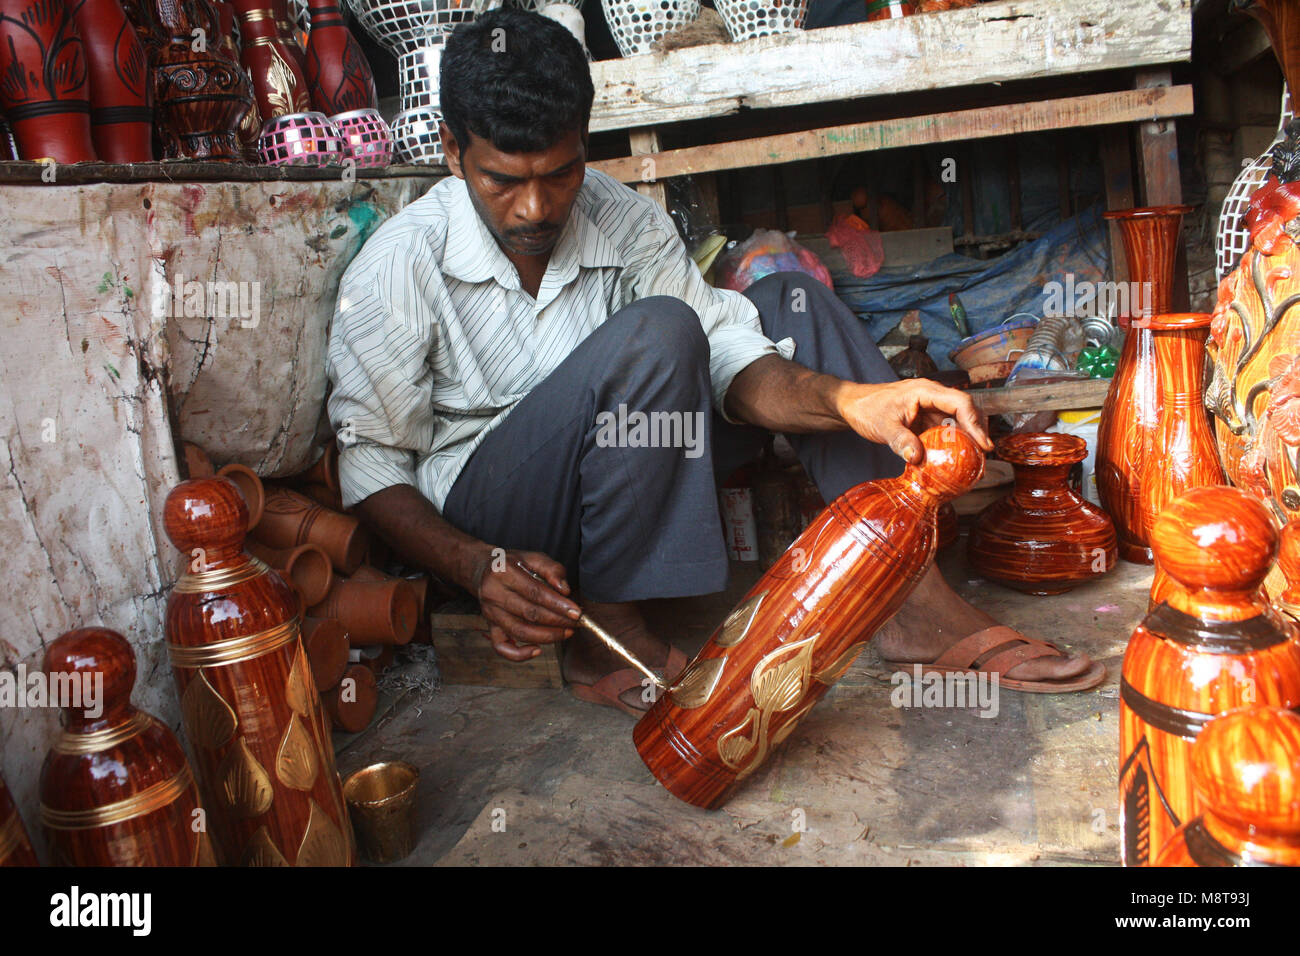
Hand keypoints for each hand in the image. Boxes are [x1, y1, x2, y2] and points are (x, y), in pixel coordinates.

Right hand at [470, 548, 579, 661]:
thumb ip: (552, 569)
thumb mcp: (532, 557)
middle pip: (529, 614)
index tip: (576, 612)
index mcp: (503, 572)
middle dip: (557, 622)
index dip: (557, 604)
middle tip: (576, 623)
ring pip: (519, 632)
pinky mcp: (490, 626)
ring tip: (565, 633)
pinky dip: (519, 655)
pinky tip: (537, 650)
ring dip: (546, 637)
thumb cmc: (513, 564)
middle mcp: (493, 594)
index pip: (534, 592)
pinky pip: (501, 647)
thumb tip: (565, 590)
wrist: (484, 571)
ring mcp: (490, 612)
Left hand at [835, 379, 992, 464]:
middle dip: (977, 432)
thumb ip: (900, 441)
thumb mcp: (883, 427)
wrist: (852, 406)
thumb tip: (918, 458)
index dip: (975, 422)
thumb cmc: (866, 409)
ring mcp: (929, 408)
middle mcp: (932, 397)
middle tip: (984, 456)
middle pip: (965, 410)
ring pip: (956, 421)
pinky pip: (944, 430)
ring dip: (966, 439)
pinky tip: (954, 459)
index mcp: (925, 391)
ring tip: (974, 461)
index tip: (983, 444)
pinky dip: (951, 443)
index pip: (960, 402)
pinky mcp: (925, 419)